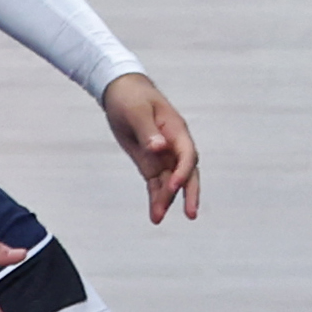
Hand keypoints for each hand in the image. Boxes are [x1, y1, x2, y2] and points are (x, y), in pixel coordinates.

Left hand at [100, 72, 201, 222]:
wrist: (121, 92)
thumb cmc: (131, 98)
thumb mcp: (137, 112)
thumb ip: (149, 130)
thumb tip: (159, 148)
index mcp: (176, 130)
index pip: (187, 154)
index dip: (183, 172)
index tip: (172, 187)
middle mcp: (174, 146)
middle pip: (188, 172)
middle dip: (190, 193)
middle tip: (190, 214)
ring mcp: (163, 155)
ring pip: (171, 182)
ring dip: (167, 200)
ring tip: (158, 219)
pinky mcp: (150, 163)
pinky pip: (156, 183)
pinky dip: (156, 198)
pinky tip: (155, 214)